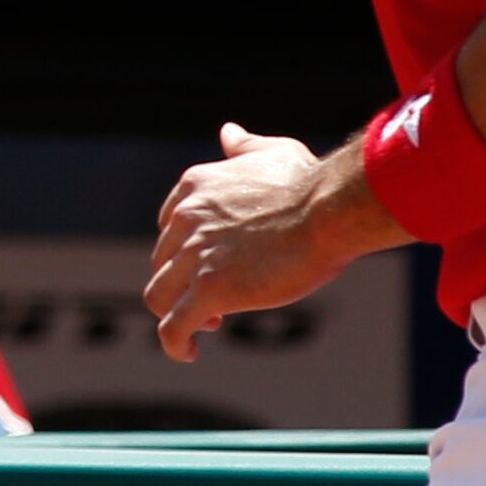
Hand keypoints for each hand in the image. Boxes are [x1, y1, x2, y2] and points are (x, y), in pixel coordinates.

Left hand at [143, 124, 367, 362]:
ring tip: (207, 323)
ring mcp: (194, 256)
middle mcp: (185, 219)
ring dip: (176, 312)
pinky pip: (172, 327)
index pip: (167, 227)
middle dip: (184, 282)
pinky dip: (173, 344)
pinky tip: (187, 354)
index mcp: (194, 187)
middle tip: (218, 298)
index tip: (210, 263)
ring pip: (158, 296)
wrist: (327, 211)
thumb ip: (244, 147)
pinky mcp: (210, 291)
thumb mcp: (271, 151)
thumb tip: (227, 132)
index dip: (185, 250)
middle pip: (162, 262)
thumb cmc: (308, 183)